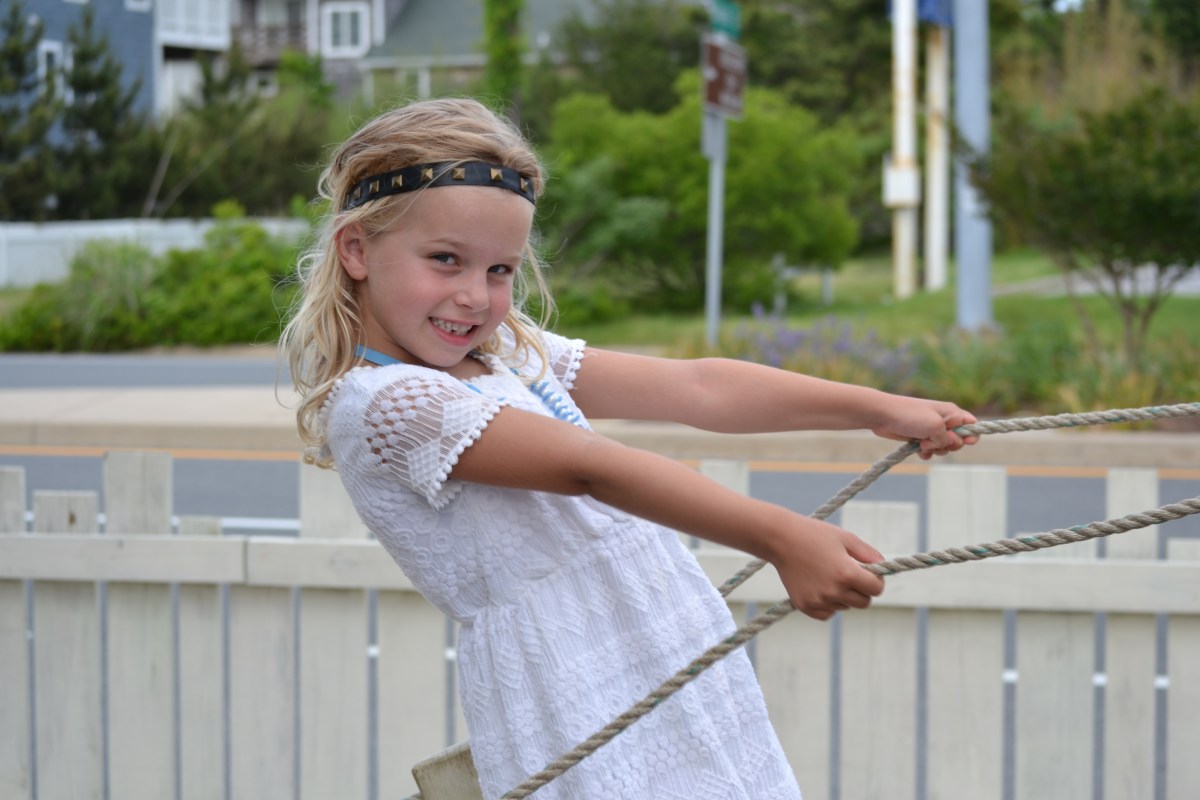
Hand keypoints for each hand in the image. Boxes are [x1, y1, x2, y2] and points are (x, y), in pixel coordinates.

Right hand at [771, 516, 885, 620]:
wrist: (780, 539)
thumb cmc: (815, 535)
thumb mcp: (846, 538)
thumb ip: (869, 554)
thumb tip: (884, 567)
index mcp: (847, 573)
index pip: (876, 589)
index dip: (876, 580)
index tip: (868, 572)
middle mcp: (834, 591)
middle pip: (863, 603)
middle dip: (862, 590)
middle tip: (850, 575)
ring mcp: (819, 601)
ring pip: (845, 607)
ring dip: (844, 596)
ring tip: (828, 575)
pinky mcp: (805, 606)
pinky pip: (828, 613)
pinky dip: (829, 604)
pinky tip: (820, 586)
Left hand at [870, 396, 978, 460]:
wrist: (882, 416)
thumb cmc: (909, 415)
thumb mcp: (935, 425)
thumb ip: (948, 437)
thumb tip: (948, 444)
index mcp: (952, 413)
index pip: (973, 425)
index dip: (971, 436)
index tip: (965, 442)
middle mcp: (944, 421)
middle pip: (959, 440)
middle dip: (948, 445)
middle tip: (934, 439)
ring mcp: (931, 430)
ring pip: (944, 447)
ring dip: (935, 449)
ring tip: (922, 442)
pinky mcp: (920, 437)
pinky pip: (930, 450)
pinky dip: (926, 452)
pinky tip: (917, 449)